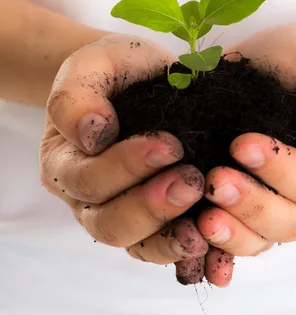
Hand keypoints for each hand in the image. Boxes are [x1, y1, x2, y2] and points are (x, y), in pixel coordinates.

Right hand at [40, 34, 231, 285]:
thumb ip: (76, 96)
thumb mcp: (91, 64)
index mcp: (63, 162)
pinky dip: (186, 250)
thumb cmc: (114, 69)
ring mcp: (119, 213)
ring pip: (136, 245)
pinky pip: (164, 248)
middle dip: (152, 206)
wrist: (142, 76)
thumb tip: (92, 135)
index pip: (88, 179)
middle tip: (192, 181)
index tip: (170, 144)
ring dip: (171, 235)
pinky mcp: (153, 221)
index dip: (127, 167)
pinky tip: (212, 243)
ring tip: (205, 222)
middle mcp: (86, 198)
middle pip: (109, 222)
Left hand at [196, 25, 295, 256]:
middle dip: (251, 204)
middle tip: (215, 181)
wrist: (270, 63)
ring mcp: (279, 207)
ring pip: (262, 239)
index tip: (241, 143)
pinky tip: (191, 237)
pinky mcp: (246, 208)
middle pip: (290, 221)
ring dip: (233, 233)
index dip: (279, 170)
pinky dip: (215, 247)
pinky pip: (236, 237)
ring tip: (203, 219)